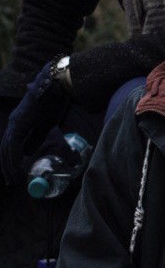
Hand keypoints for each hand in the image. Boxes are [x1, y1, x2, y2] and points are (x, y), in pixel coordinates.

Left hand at [0, 62, 69, 185]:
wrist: (57, 86)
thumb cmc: (54, 103)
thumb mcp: (45, 126)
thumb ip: (35, 139)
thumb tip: (26, 154)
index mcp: (19, 123)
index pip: (10, 146)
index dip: (10, 161)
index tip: (14, 174)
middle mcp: (13, 122)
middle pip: (5, 149)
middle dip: (7, 166)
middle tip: (11, 181)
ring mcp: (15, 122)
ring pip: (7, 149)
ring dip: (9, 165)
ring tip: (14, 179)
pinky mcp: (20, 123)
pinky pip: (14, 145)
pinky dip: (14, 158)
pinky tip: (17, 168)